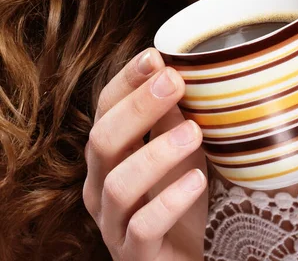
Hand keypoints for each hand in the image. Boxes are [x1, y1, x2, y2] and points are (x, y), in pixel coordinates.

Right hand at [83, 48, 207, 260]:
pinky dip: (170, 202)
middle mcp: (100, 184)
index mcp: (108, 153)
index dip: (126, 80)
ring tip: (194, 132)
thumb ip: (172, 118)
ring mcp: (112, 222)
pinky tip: (197, 180)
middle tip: (175, 83)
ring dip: (156, 153)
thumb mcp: (177, 151)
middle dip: (138, 107)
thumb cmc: (176, 195)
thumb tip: (180, 73)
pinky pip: (143, 228)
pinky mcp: (133, 254)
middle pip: (103, 140)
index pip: (105, 108)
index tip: (154, 56)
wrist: (181, 257)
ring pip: (119, 184)